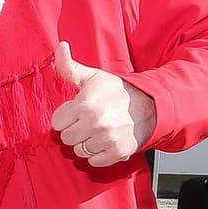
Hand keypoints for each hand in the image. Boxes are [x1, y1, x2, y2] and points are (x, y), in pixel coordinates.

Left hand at [51, 41, 156, 167]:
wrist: (151, 105)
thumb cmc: (118, 91)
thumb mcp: (92, 76)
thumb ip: (69, 66)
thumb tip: (60, 46)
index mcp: (85, 105)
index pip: (57, 123)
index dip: (65, 117)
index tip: (76, 112)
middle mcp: (95, 124)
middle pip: (66, 138)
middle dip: (74, 130)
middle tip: (86, 121)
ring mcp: (107, 140)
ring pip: (79, 151)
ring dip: (85, 143)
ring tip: (96, 131)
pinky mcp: (118, 153)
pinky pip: (94, 162)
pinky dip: (97, 155)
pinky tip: (104, 141)